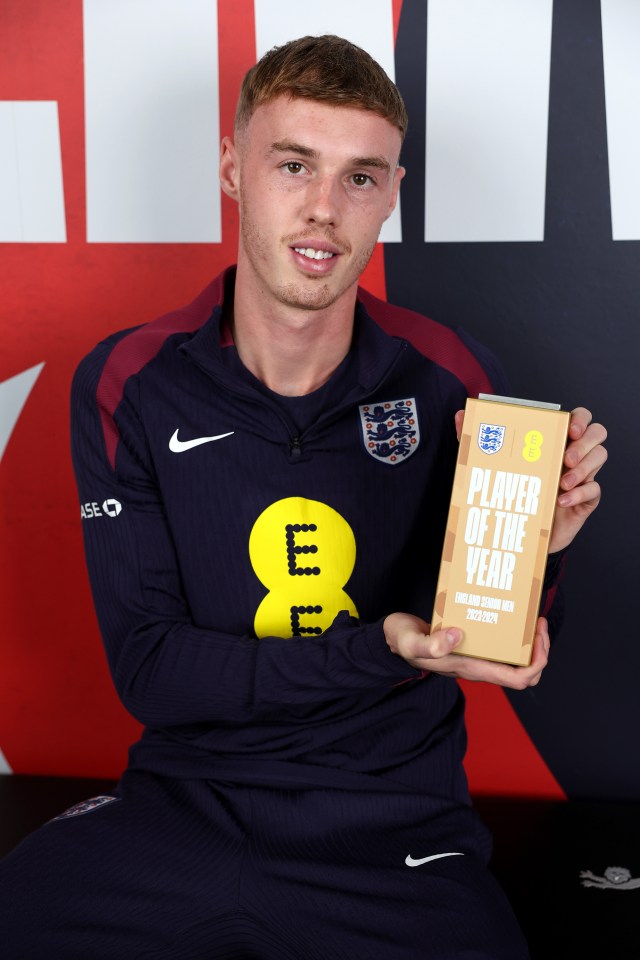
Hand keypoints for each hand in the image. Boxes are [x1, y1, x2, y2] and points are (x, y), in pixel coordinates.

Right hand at [384, 612, 549, 689]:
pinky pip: (501, 646)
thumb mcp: (411, 643)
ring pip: (515, 660)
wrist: (390, 641)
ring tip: (528, 616)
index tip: (537, 634)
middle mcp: (478, 666)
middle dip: (539, 650)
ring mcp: (476, 657)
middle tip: (537, 622)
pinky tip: (507, 612)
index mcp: (470, 668)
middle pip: (524, 672)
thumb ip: (431, 645)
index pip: (518, 679)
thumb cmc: (401, 642)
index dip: (537, 662)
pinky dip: (511, 633)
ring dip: (528, 642)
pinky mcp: (471, 646)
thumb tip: (457, 636)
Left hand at [454, 406, 607, 552]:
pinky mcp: (584, 500)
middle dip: (585, 442)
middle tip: (566, 457)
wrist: (519, 533)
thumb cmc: (509, 491)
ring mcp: (581, 476)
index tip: (570, 428)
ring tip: (562, 481)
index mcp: (553, 441)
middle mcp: (572, 454)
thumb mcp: (489, 465)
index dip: (581, 418)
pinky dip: (580, 493)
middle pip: (597, 433)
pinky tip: (561, 500)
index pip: (580, 418)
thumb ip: (475, 440)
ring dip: (584, 467)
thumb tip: (459, 414)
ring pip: (600, 457)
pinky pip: (595, 490)